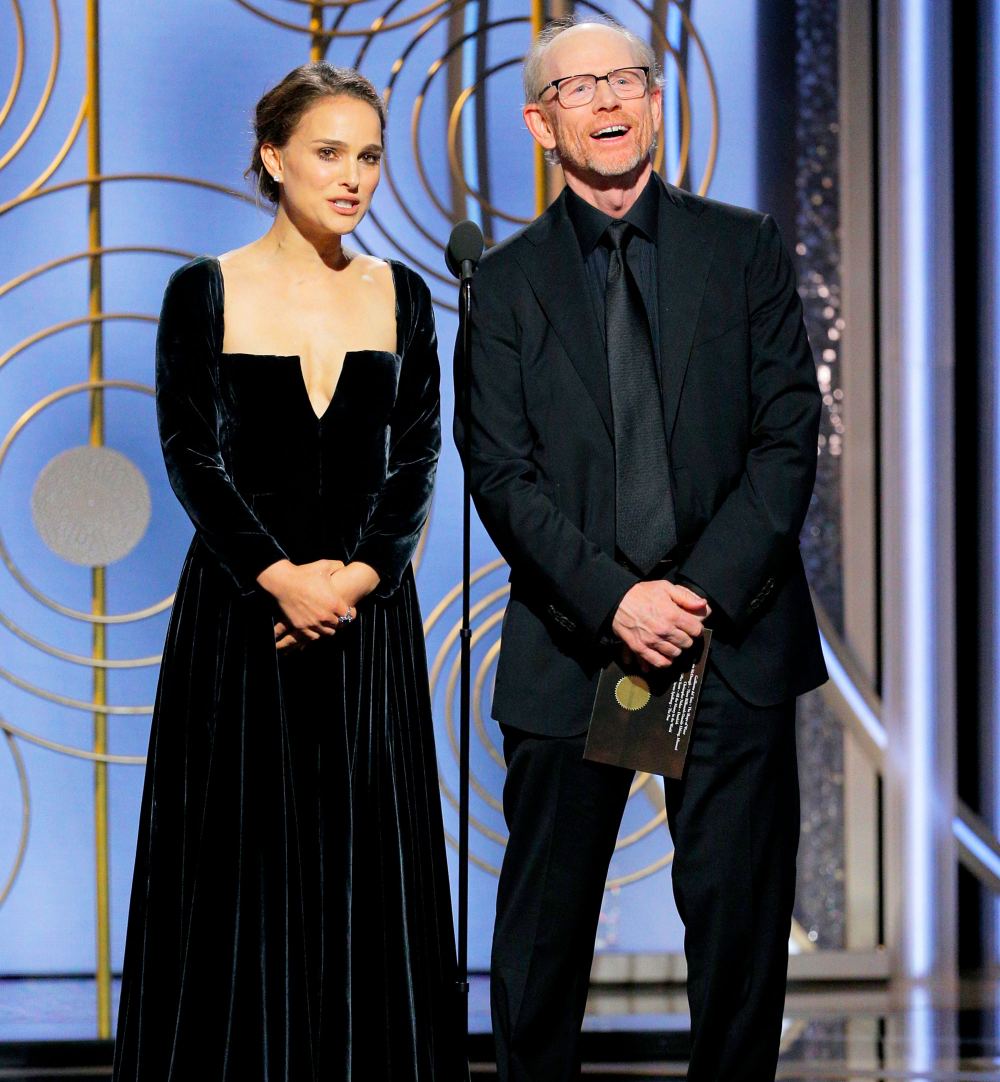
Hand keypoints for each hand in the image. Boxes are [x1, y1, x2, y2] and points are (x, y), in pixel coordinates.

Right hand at [266, 561, 380, 650]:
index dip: (350, 611)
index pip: (349, 614)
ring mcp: (313, 623)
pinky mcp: (301, 627)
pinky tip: (317, 627)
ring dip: (329, 627)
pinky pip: (314, 636)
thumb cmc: (305, 573)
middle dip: (340, 619)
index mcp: (334, 603)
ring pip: (328, 632)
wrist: (283, 581)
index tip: (348, 608)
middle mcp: (325, 616)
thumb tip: (343, 567)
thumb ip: (338, 566)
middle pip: (339, 624)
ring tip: (328, 622)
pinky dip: (317, 633)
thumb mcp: (325, 565)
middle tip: (338, 615)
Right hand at [612, 581, 709, 669]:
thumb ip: (686, 597)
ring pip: (675, 653)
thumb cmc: (641, 593)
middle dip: (686, 637)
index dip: (695, 627)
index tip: (690, 625)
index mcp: (673, 614)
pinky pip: (660, 662)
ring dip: (676, 648)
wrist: (616, 601)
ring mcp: (652, 641)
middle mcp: (664, 630)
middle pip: (687, 643)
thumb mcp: (665, 587)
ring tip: (671, 641)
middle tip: (680, 632)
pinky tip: (665, 654)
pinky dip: (665, 661)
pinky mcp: (641, 648)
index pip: (696, 630)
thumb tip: (704, 605)